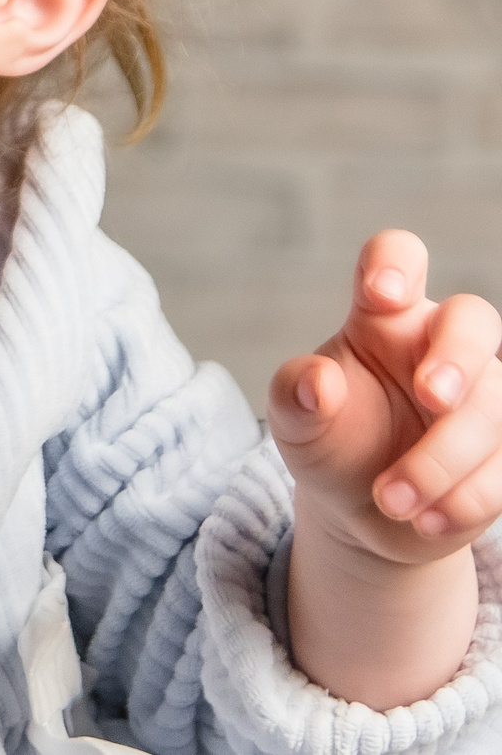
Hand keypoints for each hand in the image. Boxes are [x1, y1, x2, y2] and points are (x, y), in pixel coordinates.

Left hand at [270, 229, 501, 561]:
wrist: (364, 510)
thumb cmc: (330, 441)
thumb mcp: (297, 421)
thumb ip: (297, 395)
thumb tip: (319, 382)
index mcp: (384, 316)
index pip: (399, 258)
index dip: (396, 263)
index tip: (383, 292)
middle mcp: (441, 345)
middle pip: (473, 321)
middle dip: (457, 358)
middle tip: (431, 398)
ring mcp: (485, 395)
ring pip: (492, 409)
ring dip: (442, 461)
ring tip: (391, 501)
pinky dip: (469, 499)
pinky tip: (428, 521)